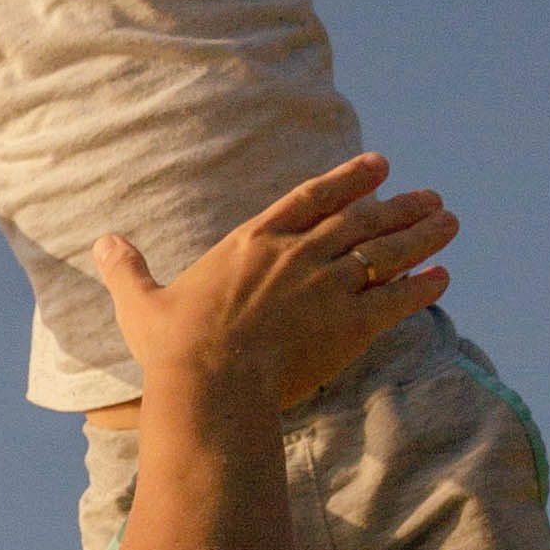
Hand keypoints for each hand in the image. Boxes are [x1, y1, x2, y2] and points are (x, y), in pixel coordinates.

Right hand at [94, 157, 457, 412]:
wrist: (211, 383)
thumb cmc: (174, 347)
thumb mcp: (143, 303)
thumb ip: (128, 269)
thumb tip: (101, 243)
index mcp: (254, 243)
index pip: (310, 198)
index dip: (347, 179)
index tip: (378, 165)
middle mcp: (297, 255)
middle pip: (360, 220)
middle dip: (399, 206)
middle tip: (430, 196)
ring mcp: (326, 287)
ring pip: (385, 252)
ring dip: (421, 235)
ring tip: (448, 222)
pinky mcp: (349, 325)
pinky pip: (396, 299)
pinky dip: (422, 287)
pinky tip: (444, 278)